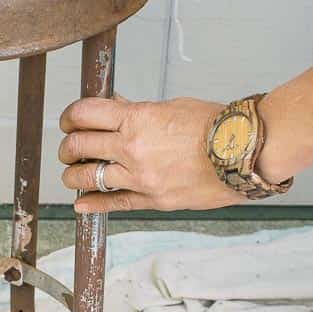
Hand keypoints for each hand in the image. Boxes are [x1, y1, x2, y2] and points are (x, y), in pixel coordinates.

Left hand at [58, 96, 241, 213]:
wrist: (244, 154)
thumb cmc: (215, 125)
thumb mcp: (171, 107)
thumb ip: (138, 111)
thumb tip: (115, 107)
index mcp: (137, 119)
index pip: (85, 114)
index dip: (70, 116)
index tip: (69, 121)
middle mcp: (133, 148)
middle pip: (79, 146)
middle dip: (68, 147)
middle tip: (69, 148)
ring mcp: (140, 177)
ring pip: (87, 177)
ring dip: (73, 175)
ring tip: (73, 174)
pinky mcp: (153, 200)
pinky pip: (113, 203)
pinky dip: (92, 203)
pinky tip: (80, 204)